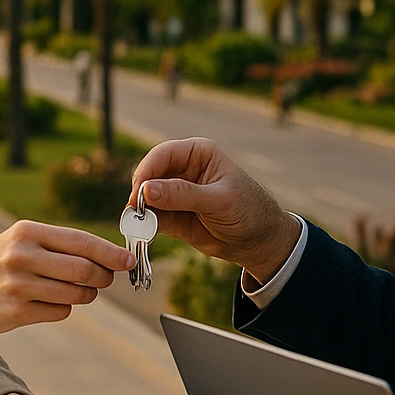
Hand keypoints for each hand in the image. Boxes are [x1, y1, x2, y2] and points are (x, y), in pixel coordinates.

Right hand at [0, 220, 133, 375]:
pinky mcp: (16, 312)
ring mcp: (18, 285)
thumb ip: (60, 246)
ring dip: (86, 296)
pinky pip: (60, 313)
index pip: (82, 241)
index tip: (129, 260)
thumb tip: (109, 257)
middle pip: (85, 270)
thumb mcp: (20, 243)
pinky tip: (47, 303)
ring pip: (76, 294)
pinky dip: (63, 309)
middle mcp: (22, 255)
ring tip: (77, 292)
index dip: (111, 253)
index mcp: (27, 231)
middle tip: (105, 281)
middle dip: (103, 278)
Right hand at [130, 137, 300, 282]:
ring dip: (139, 210)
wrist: (258, 241)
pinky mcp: (170, 214)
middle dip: (140, 192)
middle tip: (135, 212)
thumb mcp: (219, 201)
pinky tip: (143, 232)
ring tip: (137, 225)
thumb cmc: (248, 211)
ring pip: (146, 196)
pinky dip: (143, 224)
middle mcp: (182, 169)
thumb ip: (183, 195)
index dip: (147, 171)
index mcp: (197, 153)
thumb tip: (147, 190)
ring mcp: (174, 192)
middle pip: (149, 174)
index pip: (163, 154)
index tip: (139, 192)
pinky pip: (150, 216)